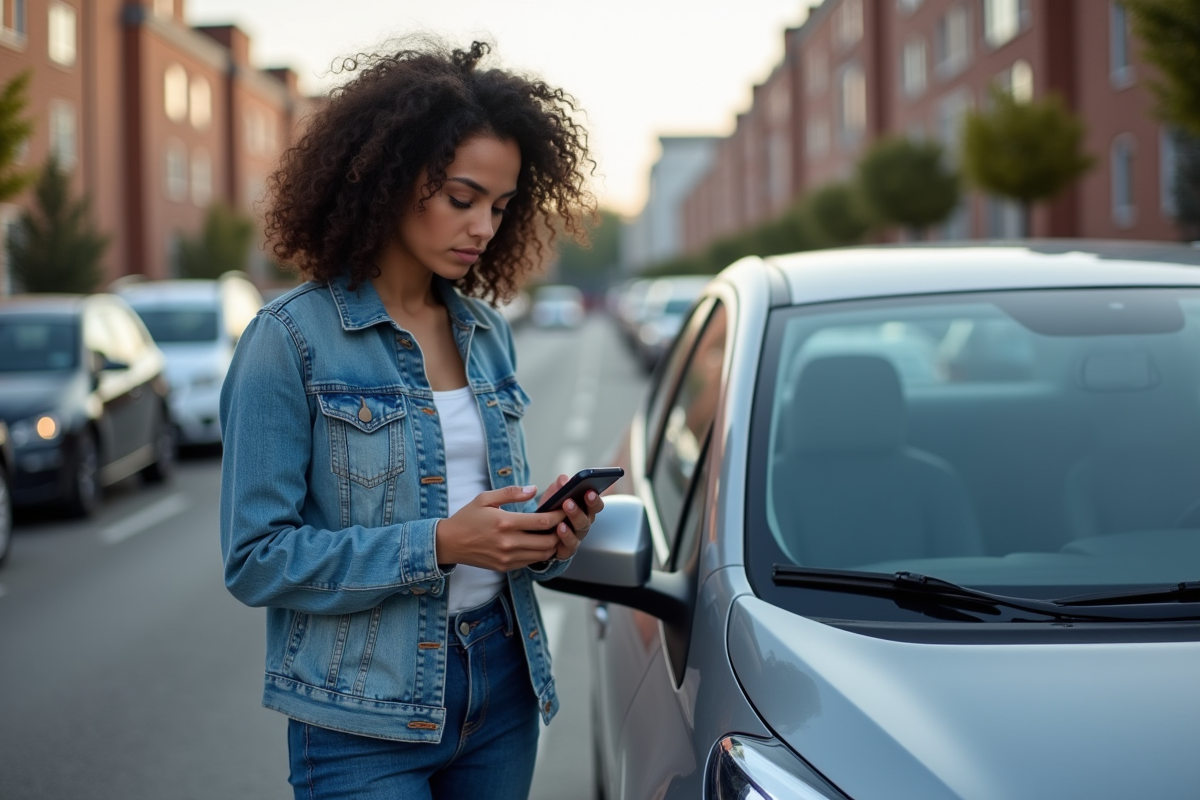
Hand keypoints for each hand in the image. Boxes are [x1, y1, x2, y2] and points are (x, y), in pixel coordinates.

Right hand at [436, 485, 564, 570]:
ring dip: (552, 544)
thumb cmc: (467, 518)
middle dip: (561, 531)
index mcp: (505, 522)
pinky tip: (539, 542)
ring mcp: (507, 557)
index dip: (559, 515)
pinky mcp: (505, 567)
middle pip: (548, 541)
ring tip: (555, 532)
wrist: (449, 543)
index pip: (542, 521)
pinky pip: (531, 562)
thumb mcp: (485, 498)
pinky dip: (539, 553)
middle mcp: (508, 543)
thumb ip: (511, 493)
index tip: (565, 508)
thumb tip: (533, 489)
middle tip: (564, 521)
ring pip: (542, 554)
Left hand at [539, 473, 605, 560]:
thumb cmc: (551, 510)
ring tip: (565, 510)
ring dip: (573, 519)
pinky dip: (565, 535)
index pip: (596, 505)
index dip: (595, 499)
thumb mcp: (554, 494)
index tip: (589, 491)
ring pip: (580, 530)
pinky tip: (559, 527)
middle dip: (580, 508)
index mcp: (585, 509)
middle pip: (588, 517)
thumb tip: (564, 481)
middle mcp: (583, 523)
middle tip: (570, 501)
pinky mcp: (567, 549)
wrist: (537, 531)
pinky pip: (569, 544)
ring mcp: (576, 537)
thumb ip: (560, 485)